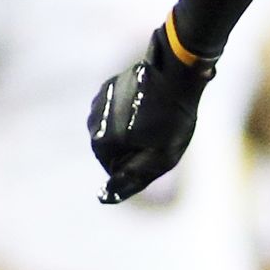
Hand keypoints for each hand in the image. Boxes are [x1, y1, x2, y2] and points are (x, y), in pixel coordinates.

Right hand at [88, 26, 211, 202]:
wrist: (177, 72)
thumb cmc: (173, 118)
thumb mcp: (160, 157)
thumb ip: (132, 179)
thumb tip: (104, 196)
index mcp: (101, 140)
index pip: (113, 168)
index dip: (138, 163)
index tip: (156, 147)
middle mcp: (93, 120)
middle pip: (111, 147)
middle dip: (132, 145)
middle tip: (158, 132)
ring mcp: (99, 100)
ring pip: (112, 127)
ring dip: (129, 127)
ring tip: (154, 116)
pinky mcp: (108, 85)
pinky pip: (115, 109)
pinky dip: (128, 110)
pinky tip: (148, 102)